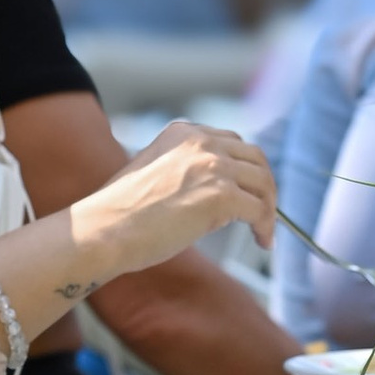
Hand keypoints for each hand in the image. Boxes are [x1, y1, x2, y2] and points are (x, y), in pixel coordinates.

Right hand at [55, 120, 276, 285]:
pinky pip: (261, 210)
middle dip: (264, 185)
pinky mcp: (222, 194)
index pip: (231, 143)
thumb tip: (208, 193)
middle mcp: (201, 141)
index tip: (248, 191)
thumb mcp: (152, 174)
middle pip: (255, 157)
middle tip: (264, 212)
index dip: (245, 169)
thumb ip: (182, 172)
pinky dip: (266, 227)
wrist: (105, 229)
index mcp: (182, 133)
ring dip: (270, 208)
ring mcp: (213, 165)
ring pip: (263, 182)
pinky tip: (262, 242)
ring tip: (264, 232)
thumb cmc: (119, 213)